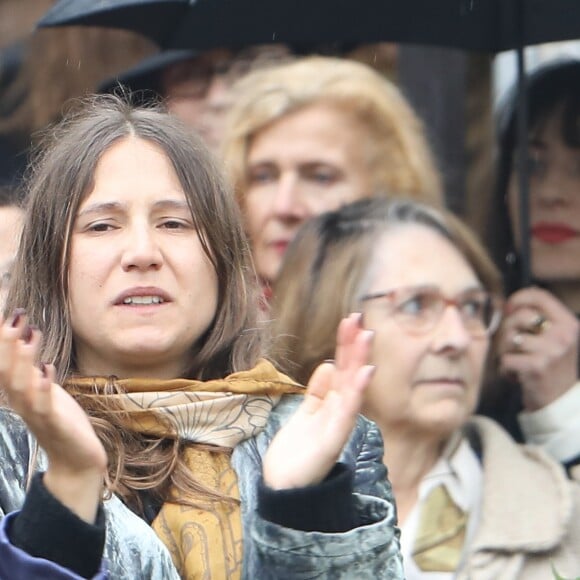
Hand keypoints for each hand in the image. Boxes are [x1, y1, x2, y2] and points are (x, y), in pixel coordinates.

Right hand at [0, 312, 106, 521]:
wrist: (76, 459)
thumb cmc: (62, 421)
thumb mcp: (46, 389)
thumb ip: (32, 368)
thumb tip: (25, 339)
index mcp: (21, 393)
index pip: (6, 363)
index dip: (5, 341)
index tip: (11, 313)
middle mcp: (22, 403)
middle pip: (8, 371)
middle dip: (9, 345)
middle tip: (15, 317)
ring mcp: (37, 414)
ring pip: (21, 387)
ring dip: (24, 361)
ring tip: (30, 336)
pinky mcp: (54, 424)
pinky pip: (44, 406)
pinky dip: (43, 388)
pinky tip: (47, 370)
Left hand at [263, 313, 373, 489]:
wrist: (284, 486)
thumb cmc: (296, 451)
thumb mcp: (306, 413)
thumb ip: (317, 391)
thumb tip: (327, 364)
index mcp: (330, 403)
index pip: (340, 367)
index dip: (344, 344)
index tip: (349, 320)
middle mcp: (338, 410)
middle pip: (348, 373)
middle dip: (354, 346)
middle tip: (360, 320)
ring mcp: (338, 424)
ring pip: (351, 387)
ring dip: (359, 361)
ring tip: (365, 337)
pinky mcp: (333, 440)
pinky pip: (347, 412)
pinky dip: (356, 392)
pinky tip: (364, 372)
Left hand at [497, 287, 578, 410]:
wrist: (559, 402)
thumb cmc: (549, 366)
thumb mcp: (554, 339)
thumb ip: (537, 318)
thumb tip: (510, 301)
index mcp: (568, 324)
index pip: (540, 295)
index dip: (518, 298)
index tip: (509, 308)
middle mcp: (563, 335)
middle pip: (519, 316)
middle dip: (506, 330)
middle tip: (510, 346)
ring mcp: (551, 351)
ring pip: (509, 338)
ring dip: (504, 351)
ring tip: (515, 362)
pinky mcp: (536, 367)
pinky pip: (506, 359)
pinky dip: (505, 369)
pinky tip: (515, 375)